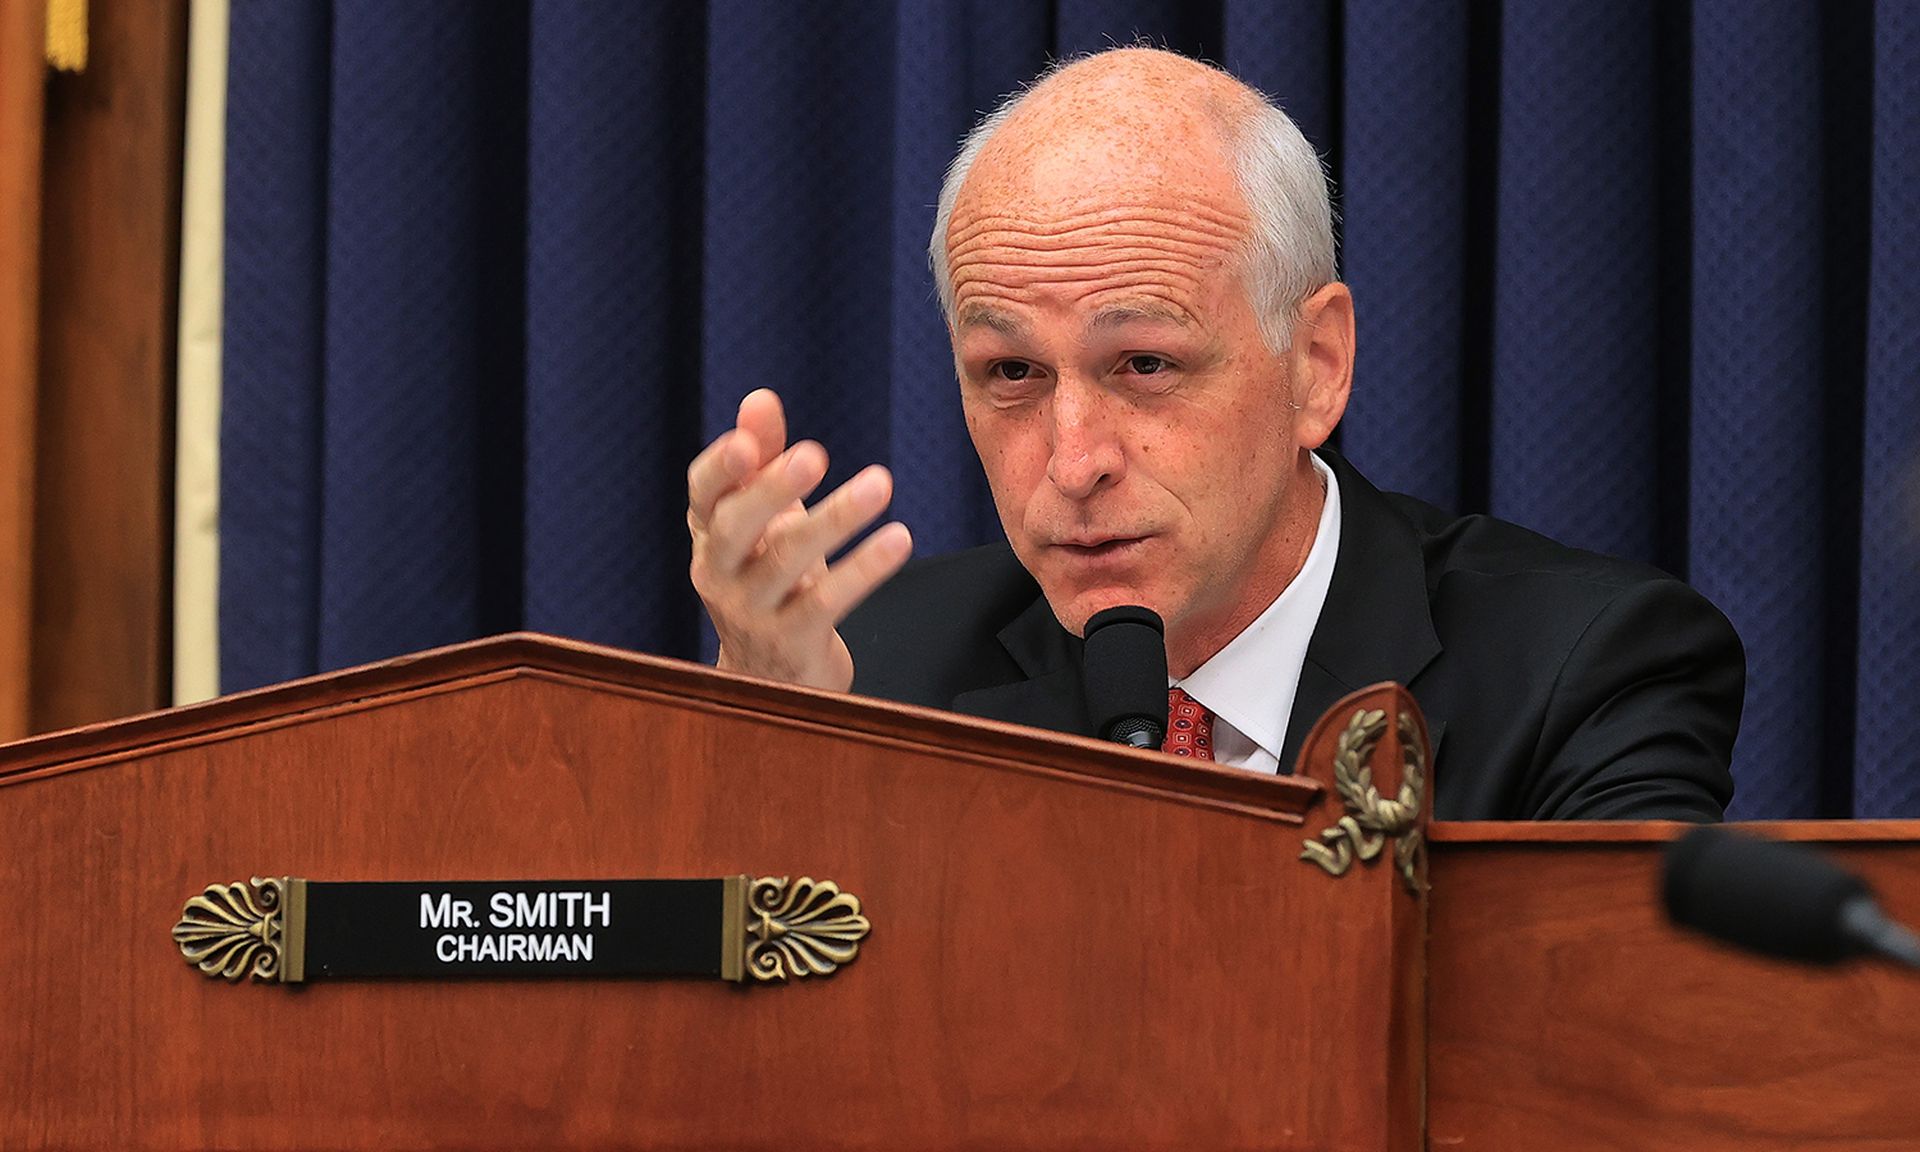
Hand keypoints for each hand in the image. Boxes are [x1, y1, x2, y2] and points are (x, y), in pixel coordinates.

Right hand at [687, 389, 912, 690]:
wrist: (774, 677)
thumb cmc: (770, 581)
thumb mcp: (764, 520)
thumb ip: (762, 459)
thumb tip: (759, 398)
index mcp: (708, 534)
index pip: (703, 493)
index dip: (720, 467)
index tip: (747, 442)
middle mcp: (717, 573)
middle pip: (734, 527)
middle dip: (770, 490)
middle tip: (813, 455)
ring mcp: (750, 613)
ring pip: (787, 562)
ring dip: (836, 519)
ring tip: (880, 483)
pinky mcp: (791, 644)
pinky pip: (827, 602)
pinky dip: (865, 568)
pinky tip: (899, 538)